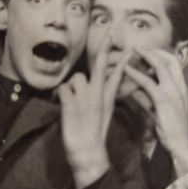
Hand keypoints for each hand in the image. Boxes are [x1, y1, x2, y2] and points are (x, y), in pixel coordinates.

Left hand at [59, 37, 129, 188]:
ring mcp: (85, 98)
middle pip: (101, 67)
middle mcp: (97, 95)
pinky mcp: (71, 104)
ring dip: (70, 87)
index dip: (122, 62)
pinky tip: (60, 103)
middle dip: (105, 50)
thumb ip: (103, 99)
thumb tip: (97, 88)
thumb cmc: (93, 135)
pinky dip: (58, 94)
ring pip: (76, 78)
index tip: (129, 50)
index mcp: (107, 99)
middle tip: (109, 36)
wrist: (89, 153)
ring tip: (69, 101)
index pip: (117, 76)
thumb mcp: (103, 116)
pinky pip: (62, 88)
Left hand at [124, 48, 187, 177]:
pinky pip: (148, 83)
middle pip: (169, 59)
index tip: (147, 52)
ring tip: (131, 52)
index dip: (160, 55)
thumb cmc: (172, 131)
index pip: (174, 64)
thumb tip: (133, 91)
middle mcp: (180, 87)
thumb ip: (146, 99)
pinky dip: (136, 74)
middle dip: (153, 51)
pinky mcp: (164, 100)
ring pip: (160, 66)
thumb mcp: (158, 112)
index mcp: (181, 89)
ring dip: (145, 56)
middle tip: (138, 48)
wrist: (182, 145)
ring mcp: (173, 92)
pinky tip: (126, 70)